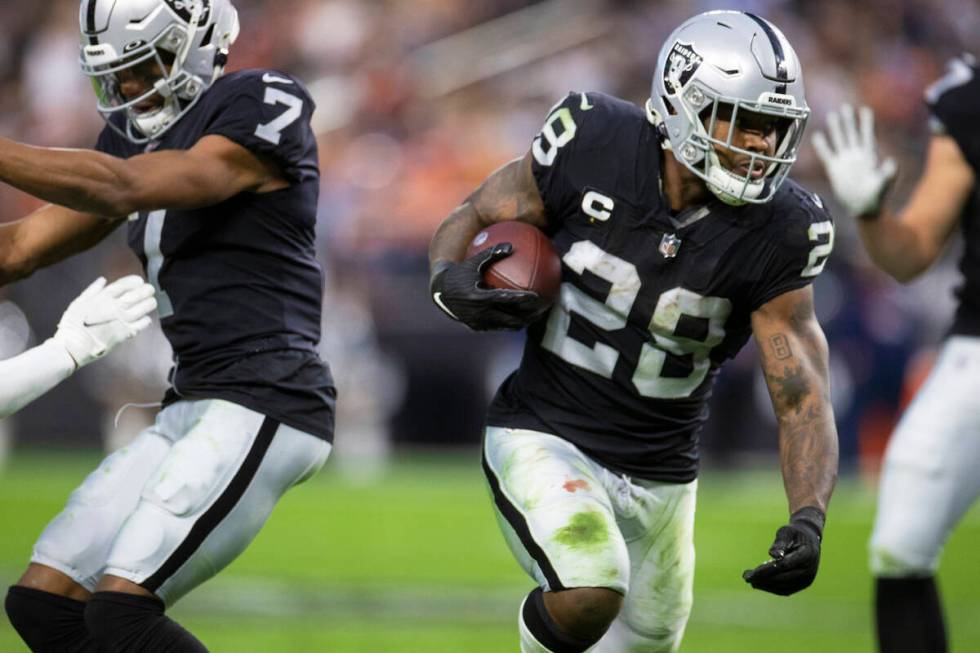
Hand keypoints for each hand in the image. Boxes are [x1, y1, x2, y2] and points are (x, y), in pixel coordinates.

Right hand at [54, 275, 157, 367]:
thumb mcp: (78, 303)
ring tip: (152, 302)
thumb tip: (103, 279)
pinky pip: (140, 324)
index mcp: (102, 298)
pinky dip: (145, 320)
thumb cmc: (73, 325)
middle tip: (150, 289)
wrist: (73, 347)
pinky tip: (146, 318)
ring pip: (142, 308)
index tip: (139, 281)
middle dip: (146, 290)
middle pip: (136, 295)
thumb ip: (92, 290)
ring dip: (149, 303)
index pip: (123, 285)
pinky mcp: (125, 333)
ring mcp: (121, 320)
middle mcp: (115, 307)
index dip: (133, 281)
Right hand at [430, 243, 545, 330]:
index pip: (507, 299)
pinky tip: (519, 319)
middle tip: (542, 310)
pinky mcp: (476, 327)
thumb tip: (511, 246)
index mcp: (479, 297)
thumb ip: (492, 254)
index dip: (523, 299)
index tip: (538, 297)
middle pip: (511, 318)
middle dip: (528, 316)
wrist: (440, 292)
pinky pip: (497, 327)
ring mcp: (478, 322)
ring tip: (534, 317)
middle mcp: (479, 312)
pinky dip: (509, 324)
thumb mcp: (473, 262)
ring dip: (521, 322)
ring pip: (505, 326)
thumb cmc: (459, 273)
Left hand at [742, 507, 823, 595]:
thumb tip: (772, 554)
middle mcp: (809, 569)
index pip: (784, 565)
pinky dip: (772, 588)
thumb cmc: (794, 533)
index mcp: (806, 555)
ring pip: (784, 587)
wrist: (810, 540)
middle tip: (746, 577)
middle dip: (763, 579)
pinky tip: (760, 583)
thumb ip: (780, 542)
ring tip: (751, 580)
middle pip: (783, 578)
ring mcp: (807, 579)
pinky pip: (786, 590)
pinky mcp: (803, 584)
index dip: (767, 570)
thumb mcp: (786, 532)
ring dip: (766, 585)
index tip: (752, 572)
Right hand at [812, 104, 896, 216]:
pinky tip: (817, 136)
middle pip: (851, 134)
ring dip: (836, 129)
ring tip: (832, 115)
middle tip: (845, 107)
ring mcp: (844, 162)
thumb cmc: (877, 198)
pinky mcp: (834, 170)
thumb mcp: (885, 185)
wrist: (864, 208)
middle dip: (849, 120)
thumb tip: (892, 162)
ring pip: (839, 141)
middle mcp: (856, 156)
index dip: (866, 123)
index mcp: (868, 157)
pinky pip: (826, 155)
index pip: (866, 136)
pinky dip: (822, 146)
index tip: (864, 110)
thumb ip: (889, 174)